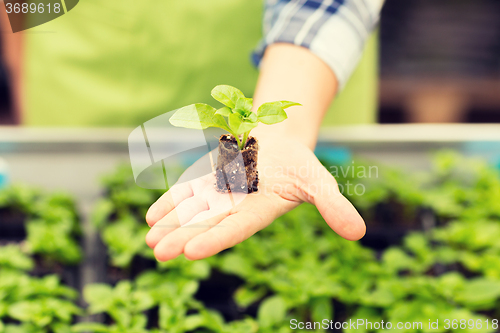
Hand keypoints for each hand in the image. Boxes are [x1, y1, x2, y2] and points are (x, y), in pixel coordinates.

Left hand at [145, 135, 365, 260]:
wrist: (280, 144)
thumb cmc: (299, 164)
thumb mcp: (318, 181)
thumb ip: (332, 206)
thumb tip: (360, 233)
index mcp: (259, 211)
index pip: (235, 229)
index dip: (215, 239)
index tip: (191, 252)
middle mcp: (236, 207)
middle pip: (207, 224)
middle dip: (183, 238)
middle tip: (159, 253)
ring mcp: (219, 194)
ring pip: (191, 212)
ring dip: (170, 225)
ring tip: (149, 240)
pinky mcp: (208, 180)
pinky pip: (187, 192)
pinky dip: (169, 202)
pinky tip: (151, 215)